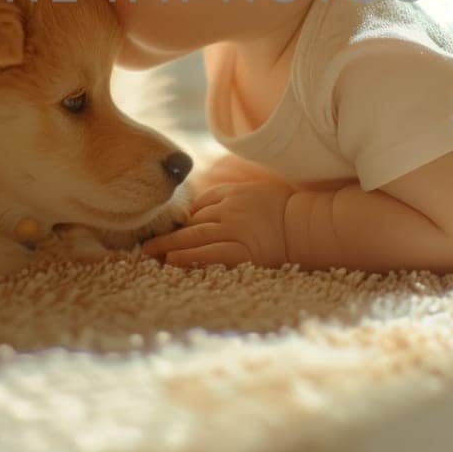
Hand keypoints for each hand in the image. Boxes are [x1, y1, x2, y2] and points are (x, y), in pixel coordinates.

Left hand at [142, 180, 295, 266]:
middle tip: (145, 243)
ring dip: (170, 245)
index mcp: (232, 195)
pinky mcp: (242, 252)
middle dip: (166, 233)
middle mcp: (229, 211)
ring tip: (152, 254)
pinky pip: (210, 255)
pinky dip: (190, 257)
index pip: (199, 206)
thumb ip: (231, 196)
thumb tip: (205, 207)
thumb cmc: (284, 209)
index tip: (168, 229)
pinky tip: (174, 260)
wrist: (307, 226)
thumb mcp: (255, 192)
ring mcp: (234, 231)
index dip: (181, 219)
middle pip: (191, 222)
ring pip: (195, 237)